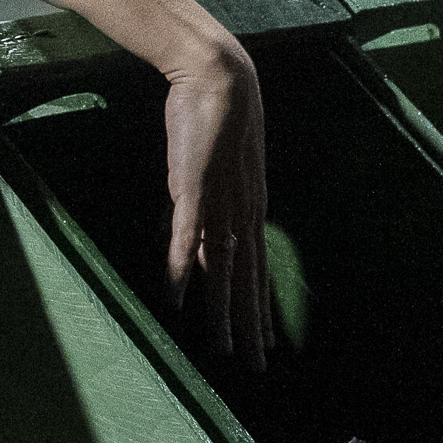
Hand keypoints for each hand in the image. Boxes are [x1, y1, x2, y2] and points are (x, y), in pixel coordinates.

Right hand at [164, 37, 271, 366]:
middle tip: (254, 364)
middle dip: (249, 324)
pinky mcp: (194, 188)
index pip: (254, 268)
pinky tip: (178, 296)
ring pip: (222, 269)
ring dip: (222, 311)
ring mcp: (218, 203)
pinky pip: (187, 237)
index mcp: (245, 208)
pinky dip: (183, 268)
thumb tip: (181, 225)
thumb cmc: (210, 114)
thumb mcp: (204, 165)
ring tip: (224, 348)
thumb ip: (194, 198)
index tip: (264, 339)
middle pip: (245, 279)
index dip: (257, 306)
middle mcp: (239, 213)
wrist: (218, 78)